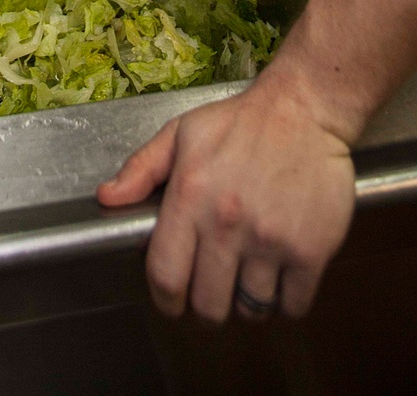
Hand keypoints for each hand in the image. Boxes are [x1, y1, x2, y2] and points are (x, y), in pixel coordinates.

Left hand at [97, 85, 354, 321]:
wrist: (304, 108)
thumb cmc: (239, 121)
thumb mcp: (181, 133)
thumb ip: (141, 168)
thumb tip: (106, 199)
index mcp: (190, 197)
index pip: (166, 276)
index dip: (165, 299)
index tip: (172, 300)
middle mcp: (227, 224)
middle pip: (209, 306)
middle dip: (207, 306)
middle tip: (214, 289)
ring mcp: (270, 240)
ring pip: (251, 309)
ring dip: (247, 302)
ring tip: (248, 279)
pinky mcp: (310, 250)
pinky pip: (293, 305)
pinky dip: (286, 302)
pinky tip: (280, 279)